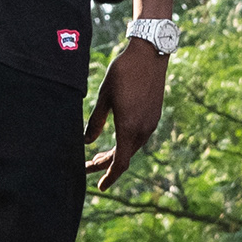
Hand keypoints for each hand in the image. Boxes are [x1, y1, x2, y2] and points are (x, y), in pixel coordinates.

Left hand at [81, 38, 166, 187]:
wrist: (150, 53)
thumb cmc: (123, 72)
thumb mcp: (104, 97)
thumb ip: (95, 122)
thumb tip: (87, 142)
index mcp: (129, 127)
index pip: (120, 163)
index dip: (109, 176)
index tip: (100, 187)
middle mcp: (144, 129)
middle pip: (125, 156)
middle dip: (106, 164)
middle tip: (88, 165)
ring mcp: (151, 122)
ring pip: (132, 147)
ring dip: (116, 153)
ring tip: (98, 154)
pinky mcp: (154, 114)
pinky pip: (139, 136)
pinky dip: (125, 142)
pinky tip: (115, 138)